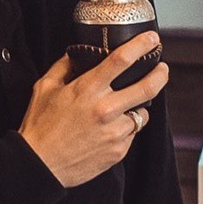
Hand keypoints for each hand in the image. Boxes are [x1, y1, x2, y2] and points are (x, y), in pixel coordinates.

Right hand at [18, 31, 167, 187]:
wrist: (40, 165)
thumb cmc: (40, 126)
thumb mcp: (45, 88)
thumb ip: (62, 67)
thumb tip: (75, 55)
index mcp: (87, 89)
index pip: (122, 60)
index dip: (141, 45)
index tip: (152, 39)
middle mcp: (105, 109)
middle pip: (147, 86)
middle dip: (160, 73)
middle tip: (162, 68)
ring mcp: (115, 132)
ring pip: (142, 112)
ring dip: (137, 106)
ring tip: (124, 106)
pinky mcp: (119, 151)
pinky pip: (132, 132)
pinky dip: (126, 127)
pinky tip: (110, 128)